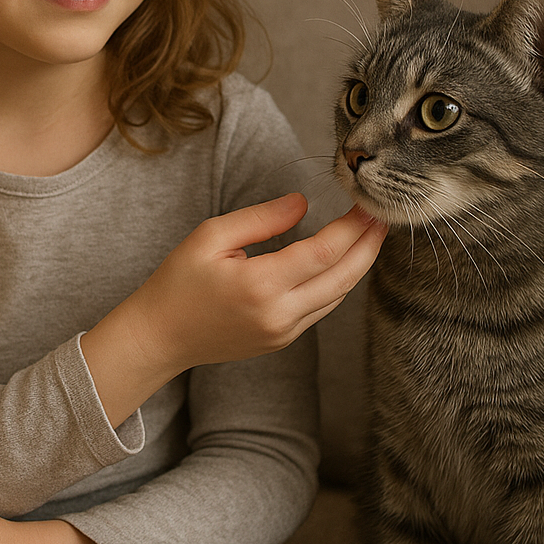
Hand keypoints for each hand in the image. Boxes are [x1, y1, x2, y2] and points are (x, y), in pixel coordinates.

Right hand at [82, 195, 385, 426]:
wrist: (160, 336)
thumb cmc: (178, 281)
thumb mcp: (210, 237)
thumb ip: (260, 219)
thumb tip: (303, 203)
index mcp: (260, 285)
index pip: (324, 253)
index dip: (352, 228)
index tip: (366, 205)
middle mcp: (279, 314)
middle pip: (343, 278)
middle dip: (369, 246)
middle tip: (383, 217)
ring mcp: (283, 332)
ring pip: (337, 296)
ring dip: (357, 265)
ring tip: (369, 235)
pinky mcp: (282, 341)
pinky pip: (321, 309)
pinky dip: (337, 283)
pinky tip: (341, 261)